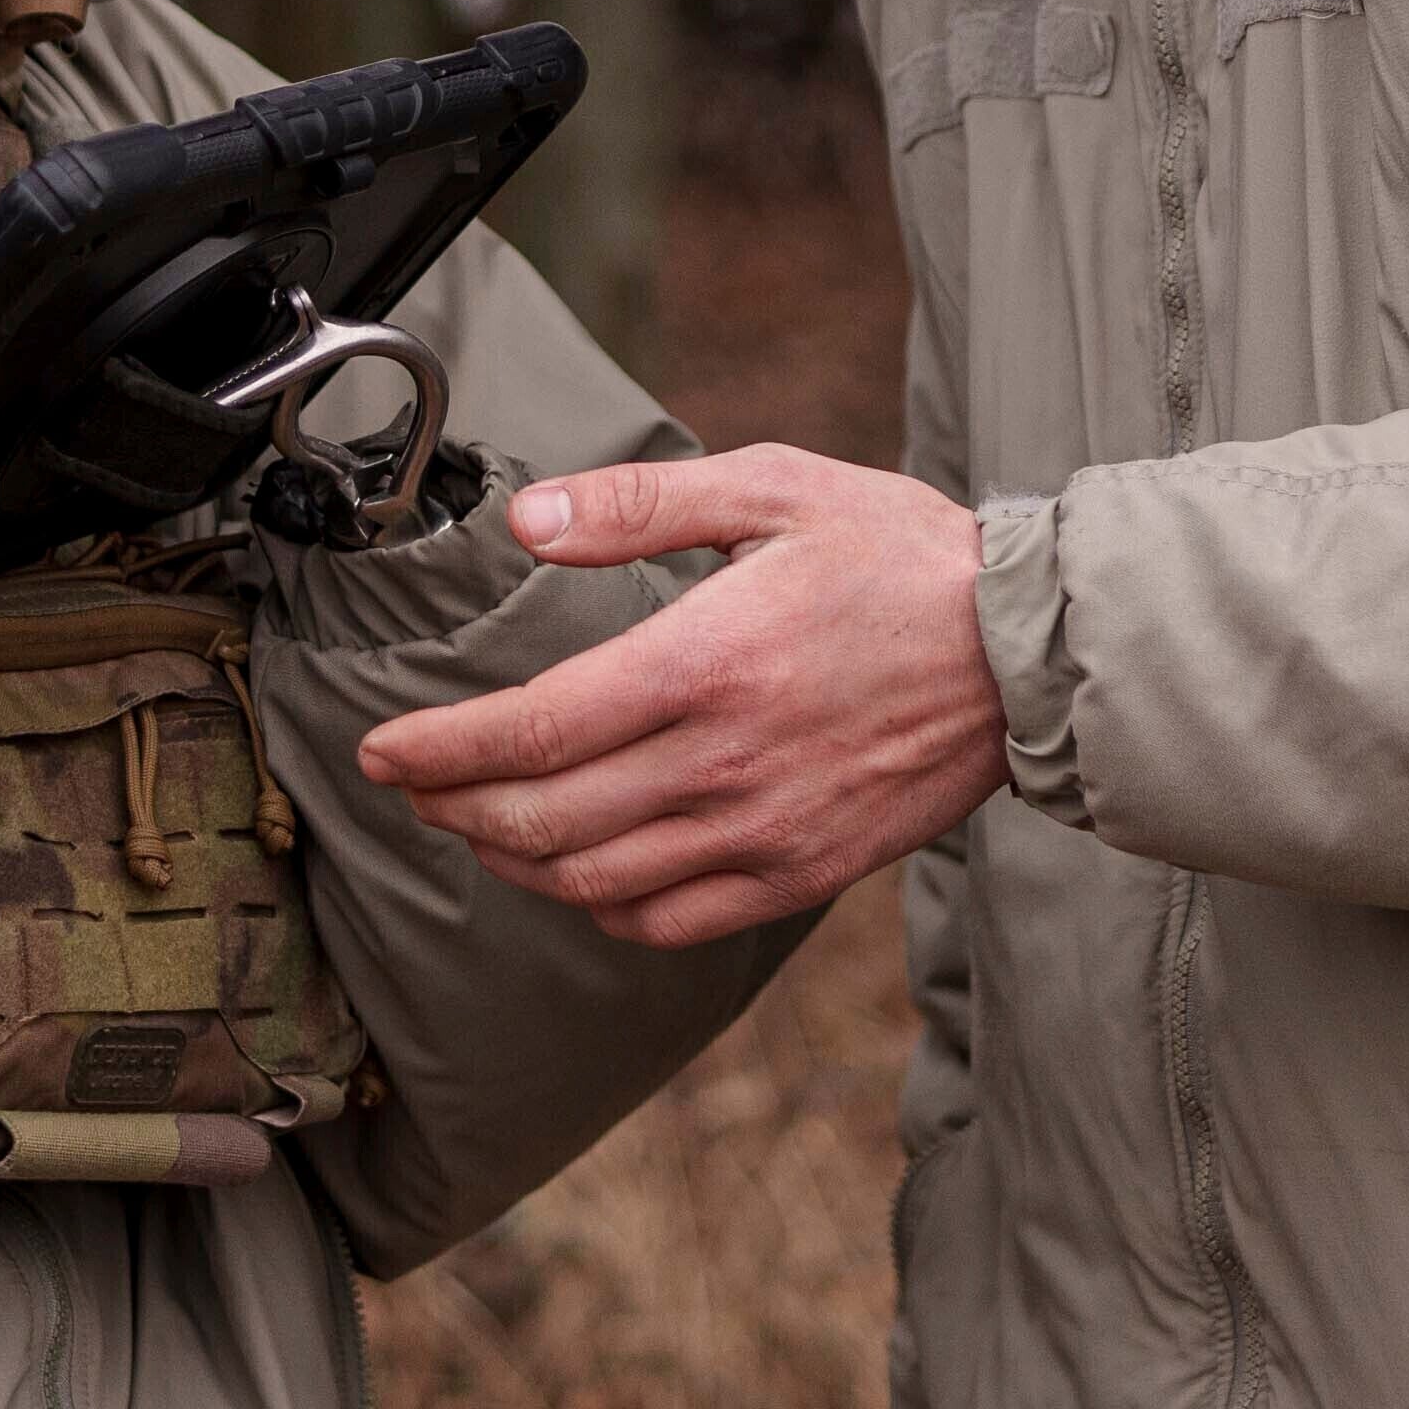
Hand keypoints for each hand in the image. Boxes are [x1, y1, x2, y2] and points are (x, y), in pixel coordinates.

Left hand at [354, 447, 999, 948]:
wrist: (1030, 656)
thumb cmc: (902, 557)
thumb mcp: (773, 488)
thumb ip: (637, 506)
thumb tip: (525, 521)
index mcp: (705, 663)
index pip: (529, 732)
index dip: (434, 751)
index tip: (379, 750)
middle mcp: (722, 764)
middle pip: (538, 820)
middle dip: (449, 809)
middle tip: (411, 786)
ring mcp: (762, 832)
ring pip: (589, 881)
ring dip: (509, 860)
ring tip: (475, 824)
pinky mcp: (798, 874)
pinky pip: (664, 920)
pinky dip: (595, 905)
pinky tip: (574, 870)